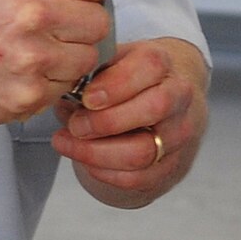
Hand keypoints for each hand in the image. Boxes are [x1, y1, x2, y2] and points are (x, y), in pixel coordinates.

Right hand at [0, 0, 116, 123]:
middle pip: (100, 22)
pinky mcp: (28, 95)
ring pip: (87, 58)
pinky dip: (49, 82)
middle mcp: (33, 14)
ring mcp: (31, 58)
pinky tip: (23, 70)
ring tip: (33, 49)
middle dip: (78, 25)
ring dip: (67, 56)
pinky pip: (66, 87)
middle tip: (46, 26)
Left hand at [52, 36, 207, 208]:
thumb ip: (90, 74)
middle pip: (152, 110)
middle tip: (74, 125)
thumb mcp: (113, 62)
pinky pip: (137, 177)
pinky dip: (105, 172)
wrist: (168, 97)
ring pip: (143, 151)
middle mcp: (178, 97)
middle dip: (105, 122)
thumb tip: (62, 95)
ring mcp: (178, 133)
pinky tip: (86, 160)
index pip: (149, 69)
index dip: (115, 86)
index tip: (86, 98)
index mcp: (162, 64)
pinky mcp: (170, 164)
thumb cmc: (133, 78)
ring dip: (97, 153)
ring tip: (68, 143)